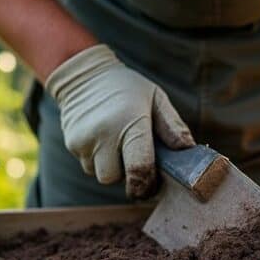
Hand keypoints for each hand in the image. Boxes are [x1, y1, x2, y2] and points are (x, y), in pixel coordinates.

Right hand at [46, 44, 194, 198]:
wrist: (83, 74)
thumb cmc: (127, 88)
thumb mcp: (156, 98)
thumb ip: (173, 126)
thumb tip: (189, 150)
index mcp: (129, 122)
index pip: (138, 168)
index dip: (147, 184)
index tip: (153, 186)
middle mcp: (103, 134)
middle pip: (114, 178)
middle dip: (126, 175)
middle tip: (134, 157)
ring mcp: (83, 140)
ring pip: (99, 174)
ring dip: (111, 167)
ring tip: (117, 143)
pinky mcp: (70, 144)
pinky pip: (87, 165)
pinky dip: (97, 159)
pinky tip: (103, 140)